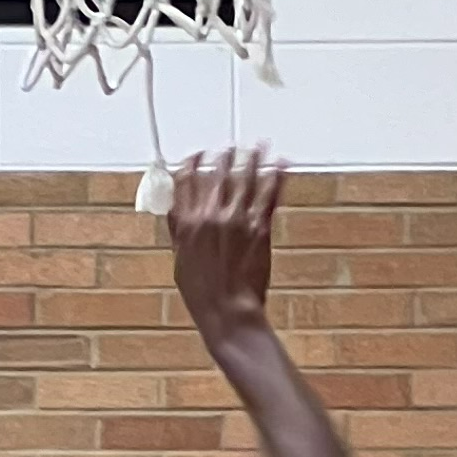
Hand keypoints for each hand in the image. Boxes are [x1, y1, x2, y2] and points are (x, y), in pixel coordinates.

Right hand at [168, 147, 287, 349]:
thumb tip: (175, 209)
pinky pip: (269, 193)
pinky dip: (277, 175)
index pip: (186, 181)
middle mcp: (210, 216)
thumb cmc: (202, 292)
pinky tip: (281, 162)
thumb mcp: (180, 261)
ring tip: (259, 145)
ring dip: (253, 157)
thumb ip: (179, 231)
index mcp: (187, 224)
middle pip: (217, 173)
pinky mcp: (259, 227)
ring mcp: (236, 219)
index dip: (192, 162)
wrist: (227, 311)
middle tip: (231, 147)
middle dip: (224, 155)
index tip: (198, 154)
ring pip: (245, 177)